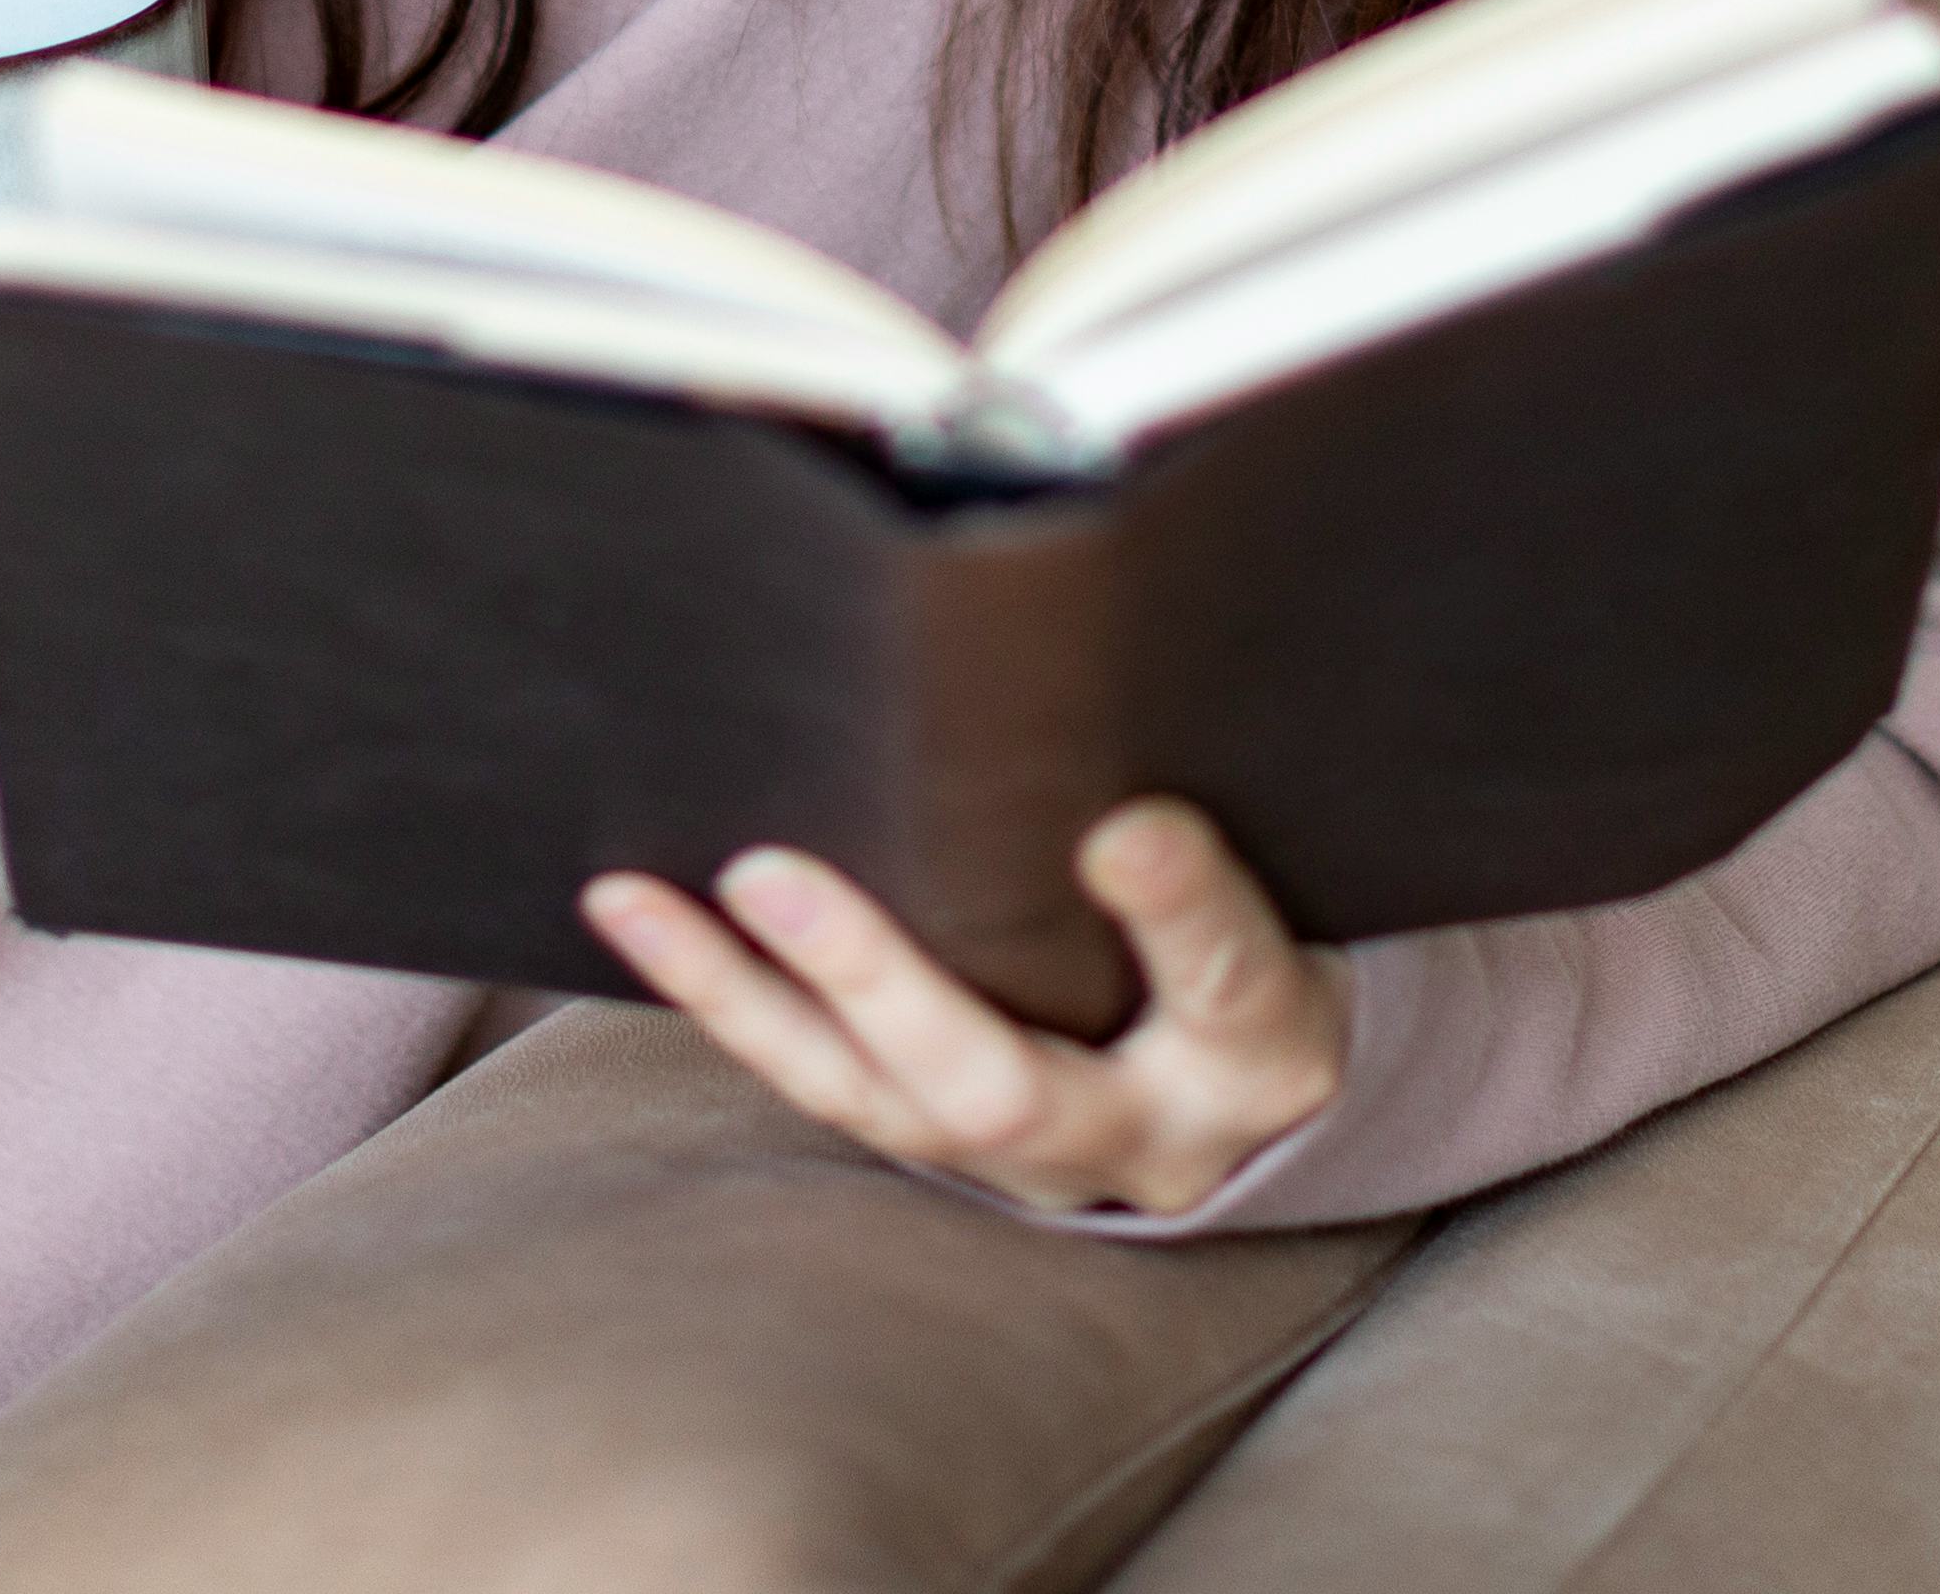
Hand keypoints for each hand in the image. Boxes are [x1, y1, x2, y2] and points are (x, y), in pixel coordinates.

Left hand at [581, 799, 1343, 1221]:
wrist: (1264, 1107)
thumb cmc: (1277, 960)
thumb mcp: (1302, 901)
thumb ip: (1223, 849)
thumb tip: (1124, 779)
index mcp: (1260, 1052)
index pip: (1228, 984)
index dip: (1181, 913)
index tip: (1125, 833)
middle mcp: (1136, 1131)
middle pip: (1000, 1090)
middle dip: (876, 984)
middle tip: (769, 874)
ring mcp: (1030, 1161)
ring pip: (868, 1098)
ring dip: (742, 996)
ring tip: (636, 895)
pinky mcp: (947, 1143)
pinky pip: (825, 1084)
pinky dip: (732, 1004)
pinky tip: (650, 921)